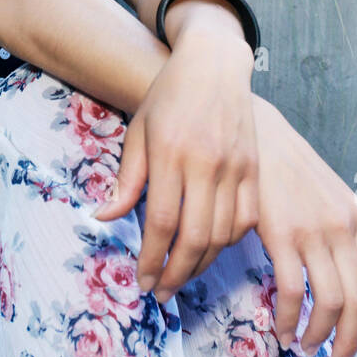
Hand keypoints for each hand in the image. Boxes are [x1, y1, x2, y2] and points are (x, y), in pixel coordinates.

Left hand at [93, 29, 258, 302]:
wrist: (214, 65)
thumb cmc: (168, 97)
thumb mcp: (138, 132)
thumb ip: (126, 179)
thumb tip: (103, 218)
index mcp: (170, 153)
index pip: (162, 221)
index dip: (151, 259)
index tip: (142, 281)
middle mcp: (206, 162)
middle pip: (195, 237)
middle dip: (176, 273)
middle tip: (161, 291)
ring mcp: (236, 166)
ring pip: (223, 234)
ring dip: (202, 263)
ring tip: (181, 275)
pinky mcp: (254, 169)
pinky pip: (246, 219)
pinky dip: (228, 242)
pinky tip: (210, 248)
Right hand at [250, 94, 356, 356]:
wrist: (255, 129)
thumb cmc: (282, 162)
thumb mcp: (322, 191)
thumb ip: (334, 226)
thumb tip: (335, 265)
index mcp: (355, 216)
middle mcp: (342, 225)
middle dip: (351, 339)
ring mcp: (313, 229)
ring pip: (329, 301)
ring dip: (319, 334)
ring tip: (304, 347)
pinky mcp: (281, 232)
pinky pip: (290, 291)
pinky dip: (287, 317)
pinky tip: (281, 326)